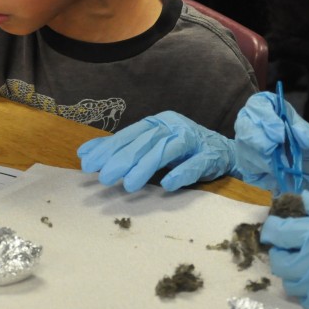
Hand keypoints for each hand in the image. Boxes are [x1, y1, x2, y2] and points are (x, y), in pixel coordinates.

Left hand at [77, 111, 237, 191]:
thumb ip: (121, 149)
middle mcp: (173, 126)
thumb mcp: (150, 147)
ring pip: (166, 150)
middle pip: (145, 142)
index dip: (108, 148)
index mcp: (158, 122)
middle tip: (104, 177)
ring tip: (129, 185)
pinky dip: (181, 173)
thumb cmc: (182, 150)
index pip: (129, 135)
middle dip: (122, 159)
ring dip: (146, 167)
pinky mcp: (210, 155)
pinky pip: (194, 164)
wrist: (224, 152)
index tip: (88, 164)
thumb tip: (84, 154)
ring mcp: (193, 139)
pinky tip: (168, 185)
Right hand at [234, 92, 308, 196]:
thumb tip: (298, 130)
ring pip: (243, 146)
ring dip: (261, 158)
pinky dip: (259, 172)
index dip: (264, 115)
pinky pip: (245, 166)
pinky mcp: (247, 164)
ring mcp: (248, 145)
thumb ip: (307, 136)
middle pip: (244, 123)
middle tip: (274, 150)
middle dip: (259, 139)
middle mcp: (257, 125)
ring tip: (280, 166)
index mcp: (274, 112)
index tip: (279, 133)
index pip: (258, 104)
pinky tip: (273, 174)